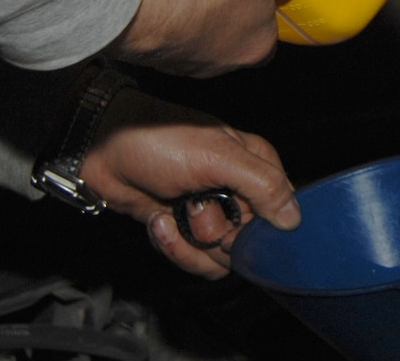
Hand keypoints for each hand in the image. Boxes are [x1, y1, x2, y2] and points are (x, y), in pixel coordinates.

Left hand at [79, 88, 299, 277]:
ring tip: (172, 213)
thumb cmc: (160, 141)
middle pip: (248, 242)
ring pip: (220, 257)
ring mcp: (210, 213)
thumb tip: (295, 218)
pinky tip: (159, 220)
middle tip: (195, 207)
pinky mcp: (183, 230)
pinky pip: (193, 258)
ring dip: (190, 241)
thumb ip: (263, 185)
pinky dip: (172, 245)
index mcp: (256, 166)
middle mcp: (237, 192)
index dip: (259, 225)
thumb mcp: (219, 157)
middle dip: (218, 233)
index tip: (236, 218)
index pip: (281, 213)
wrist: (104, 151)